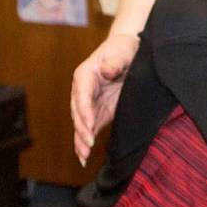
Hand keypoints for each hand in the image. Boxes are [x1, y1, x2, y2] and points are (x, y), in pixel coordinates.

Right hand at [71, 33, 138, 165]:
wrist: (128, 52)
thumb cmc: (124, 49)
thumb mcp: (122, 51)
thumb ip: (115, 61)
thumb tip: (107, 71)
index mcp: (85, 74)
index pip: (82, 95)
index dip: (84, 111)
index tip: (89, 125)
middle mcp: (83, 90)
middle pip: (78, 112)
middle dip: (82, 129)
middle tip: (88, 145)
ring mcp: (90, 103)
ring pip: (81, 124)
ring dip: (81, 140)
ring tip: (83, 156)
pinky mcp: (98, 112)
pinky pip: (89, 129)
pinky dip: (85, 142)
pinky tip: (83, 157)